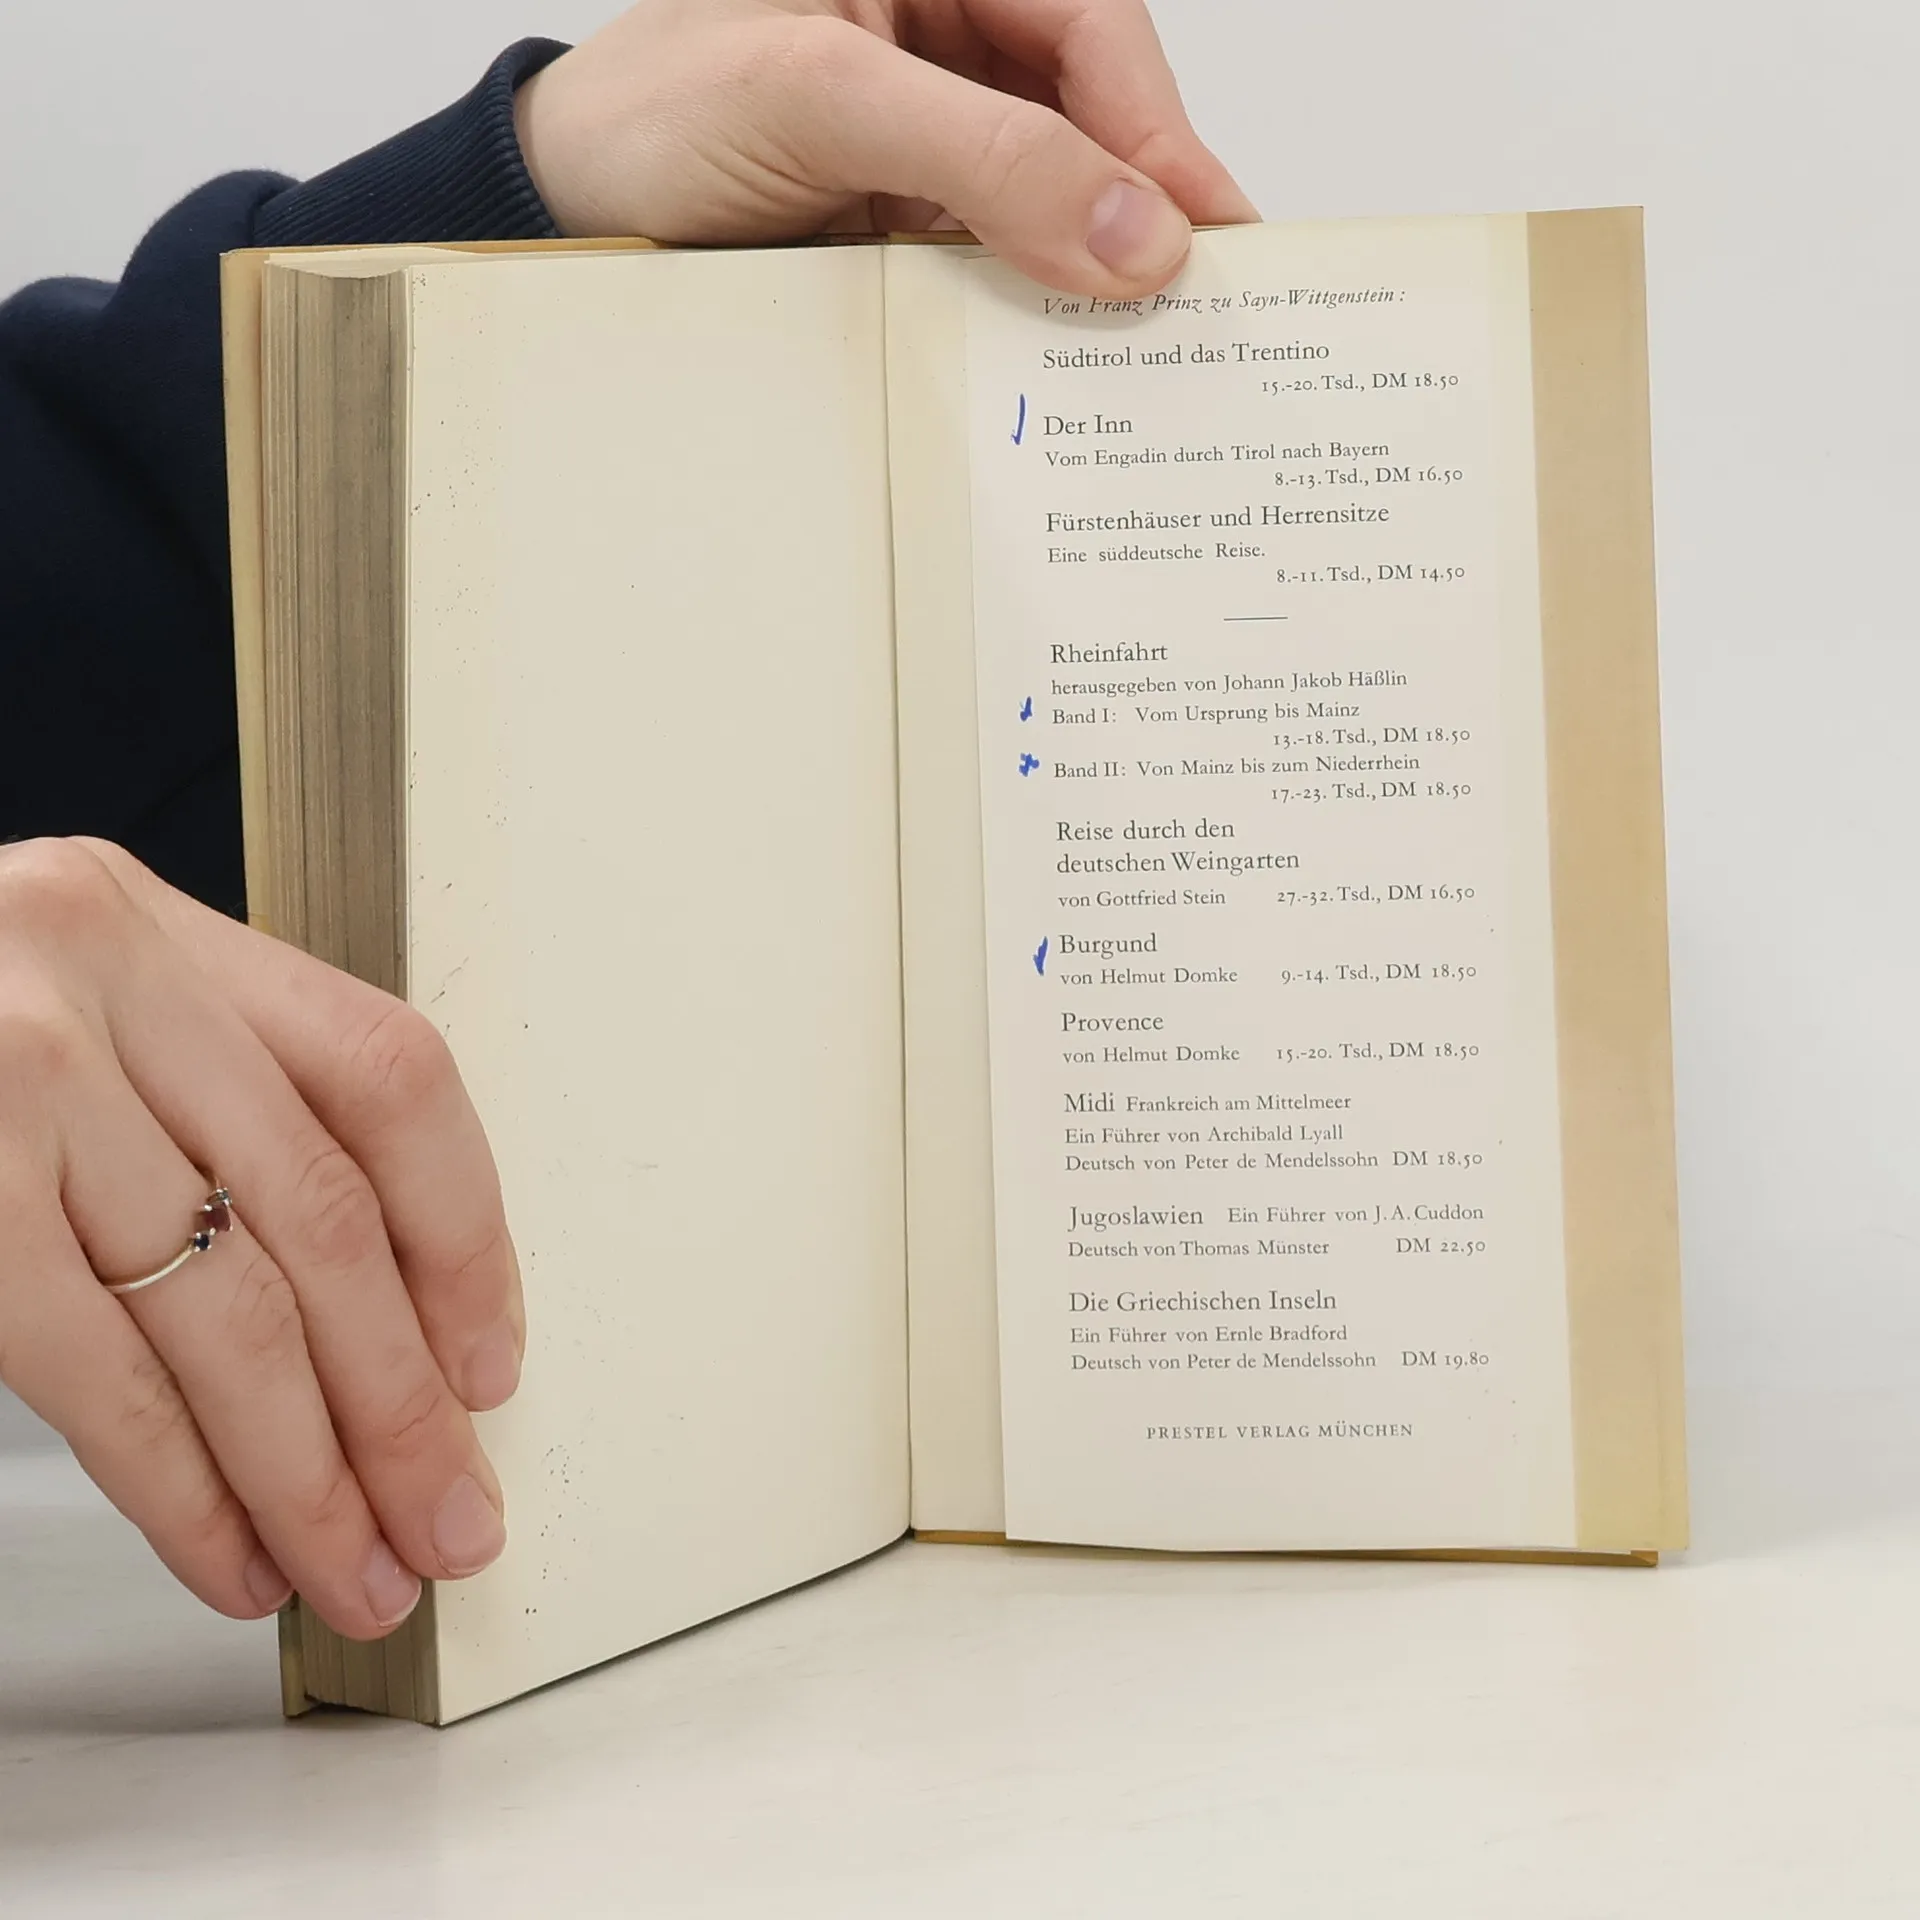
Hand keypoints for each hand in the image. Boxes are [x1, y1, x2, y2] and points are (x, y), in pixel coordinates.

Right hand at [0, 840, 521, 1639]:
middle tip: (451, 1515)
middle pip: (326, 1219)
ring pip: (232, 1312)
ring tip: (361, 1566)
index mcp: (157, 930)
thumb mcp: (66, 1019)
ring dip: (311, 1476)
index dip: (463, 1239)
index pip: (388, 1080)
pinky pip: (103, 1375)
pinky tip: (232, 1552)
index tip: (488, 1363)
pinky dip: (184, 1490)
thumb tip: (370, 1325)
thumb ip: (202, 1113)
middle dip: (404, 1402)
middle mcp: (101, 979)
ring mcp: (20, 1083)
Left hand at [515, 0, 1258, 296]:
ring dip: (1096, 264)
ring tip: (1148, 342)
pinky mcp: (913, 213)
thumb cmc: (650, 117)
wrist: (564, 220)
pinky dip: (1039, 302)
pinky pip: (1006, 253)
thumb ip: (983, 152)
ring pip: (1058, 189)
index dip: (1158, 128)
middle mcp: (943, 32)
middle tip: (1199, 303)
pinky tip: (1064, 346)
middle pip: (1091, 109)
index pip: (1088, 23)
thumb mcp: (820, 101)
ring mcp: (932, 128)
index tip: (1206, 230)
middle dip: (1139, 201)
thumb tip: (1131, 230)